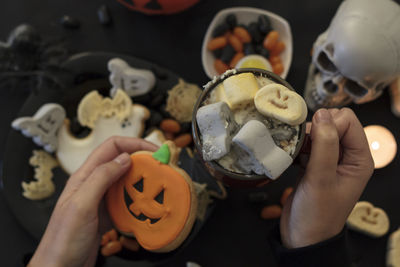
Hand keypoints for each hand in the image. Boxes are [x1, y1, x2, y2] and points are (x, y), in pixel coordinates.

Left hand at [29, 136, 157, 266]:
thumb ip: (101, 178)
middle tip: (161, 166)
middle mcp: (94, 184)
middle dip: (143, 161)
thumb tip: (124, 158)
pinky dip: (139, 200)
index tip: (153, 150)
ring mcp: (101, 199)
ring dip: (143, 180)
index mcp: (85, 176)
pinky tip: (146, 205)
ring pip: (127, 181)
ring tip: (157, 184)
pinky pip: (127, 200)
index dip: (134, 144)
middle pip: (122, 162)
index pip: (112, 147)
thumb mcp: (81, 205)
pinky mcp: (107, 214)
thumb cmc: (63, 240)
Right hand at [280, 108, 373, 247]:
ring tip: (293, 153)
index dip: (329, 124)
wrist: (302, 237)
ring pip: (317, 133)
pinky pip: (306, 145)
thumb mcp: (321, 179)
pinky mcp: (313, 165)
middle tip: (301, 146)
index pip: (348, 122)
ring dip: (302, 138)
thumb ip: (324, 145)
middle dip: (314, 129)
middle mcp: (346, 157)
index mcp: (359, 159)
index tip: (311, 137)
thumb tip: (323, 114)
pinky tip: (290, 157)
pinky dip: (296, 147)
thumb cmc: (317, 215)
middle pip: (332, 124)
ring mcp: (329, 161)